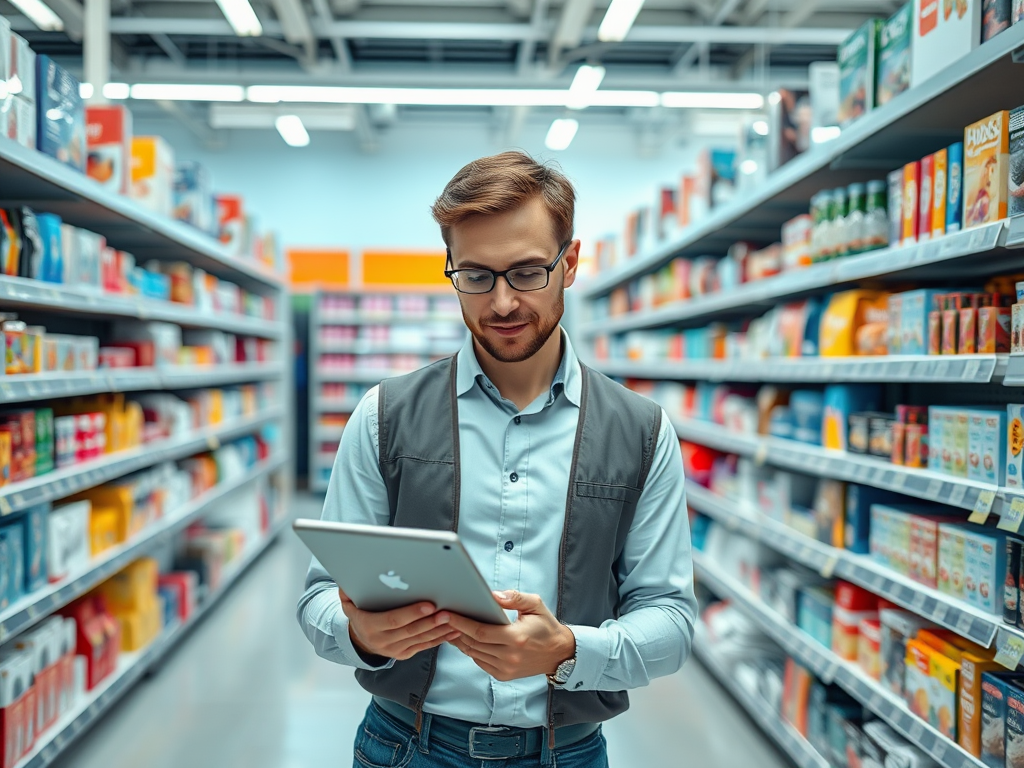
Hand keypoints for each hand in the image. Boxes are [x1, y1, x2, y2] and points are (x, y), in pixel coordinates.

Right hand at [339, 588, 460, 660]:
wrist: (360, 640)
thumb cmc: (360, 614)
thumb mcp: (348, 603)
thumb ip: (348, 592)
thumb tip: (347, 582)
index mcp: (369, 627)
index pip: (393, 620)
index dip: (412, 613)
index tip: (430, 605)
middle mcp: (382, 641)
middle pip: (411, 631)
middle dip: (431, 622)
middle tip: (448, 612)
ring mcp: (395, 650)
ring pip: (421, 640)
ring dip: (439, 630)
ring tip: (456, 620)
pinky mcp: (406, 654)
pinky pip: (425, 646)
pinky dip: (441, 639)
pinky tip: (454, 631)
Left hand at [445, 591, 575, 682]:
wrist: (558, 653)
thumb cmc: (545, 626)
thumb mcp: (535, 605)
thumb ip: (514, 598)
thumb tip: (493, 595)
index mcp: (516, 638)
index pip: (480, 631)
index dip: (461, 623)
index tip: (447, 614)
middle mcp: (509, 656)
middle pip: (473, 643)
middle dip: (456, 630)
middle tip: (443, 617)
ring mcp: (505, 669)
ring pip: (474, 654)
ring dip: (460, 641)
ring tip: (450, 627)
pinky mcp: (503, 675)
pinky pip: (480, 662)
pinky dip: (471, 650)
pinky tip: (465, 639)